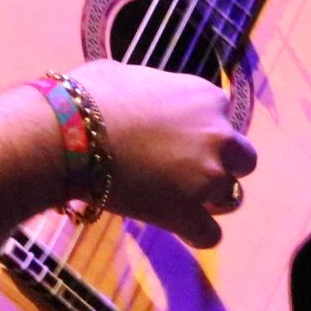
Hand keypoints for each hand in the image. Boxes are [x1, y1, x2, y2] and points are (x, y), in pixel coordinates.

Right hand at [66, 60, 255, 249]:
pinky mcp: (187, 213)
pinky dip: (196, 234)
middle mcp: (218, 134)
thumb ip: (154, 88)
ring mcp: (206, 176)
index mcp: (206, 97)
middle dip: (221, 164)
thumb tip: (142, 93)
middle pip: (243, 158)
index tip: (175, 137)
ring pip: (232, 197)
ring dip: (211, 199)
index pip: (221, 116)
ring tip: (181, 200)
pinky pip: (209, 235)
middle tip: (188, 171)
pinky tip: (179, 229)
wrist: (67, 135)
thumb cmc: (88, 98)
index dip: (199, 129)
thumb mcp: (129, 75)